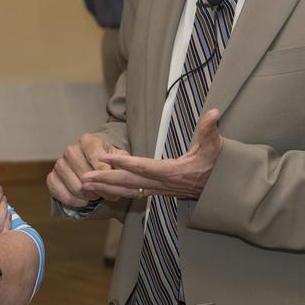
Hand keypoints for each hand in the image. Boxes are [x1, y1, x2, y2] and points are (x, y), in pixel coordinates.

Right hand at [46, 133, 127, 206]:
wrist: (93, 165)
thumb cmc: (108, 162)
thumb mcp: (119, 159)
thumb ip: (121, 165)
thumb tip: (117, 174)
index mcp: (87, 141)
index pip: (96, 158)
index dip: (105, 174)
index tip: (113, 183)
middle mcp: (70, 150)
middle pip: (85, 176)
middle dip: (98, 189)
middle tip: (106, 193)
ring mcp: (59, 164)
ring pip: (76, 188)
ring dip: (89, 196)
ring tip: (96, 195)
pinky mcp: (51, 177)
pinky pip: (63, 195)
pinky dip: (76, 202)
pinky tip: (84, 200)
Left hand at [81, 109, 222, 200]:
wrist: (221, 189)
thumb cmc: (216, 166)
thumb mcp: (215, 146)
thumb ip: (211, 130)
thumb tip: (214, 111)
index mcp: (172, 172)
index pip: (143, 167)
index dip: (122, 162)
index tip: (103, 157)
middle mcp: (162, 183)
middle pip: (129, 182)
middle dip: (105, 180)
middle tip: (83, 179)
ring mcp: (158, 189)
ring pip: (128, 190)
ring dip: (106, 188)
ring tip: (85, 186)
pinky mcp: (157, 191)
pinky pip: (132, 193)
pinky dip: (116, 191)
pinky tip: (102, 190)